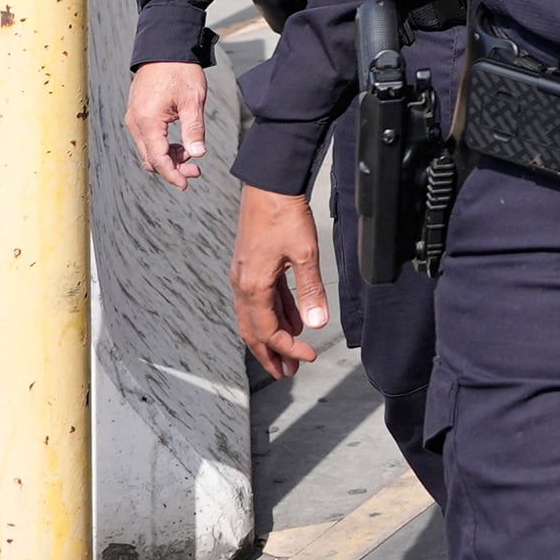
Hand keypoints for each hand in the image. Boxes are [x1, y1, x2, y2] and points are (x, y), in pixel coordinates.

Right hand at [127, 59, 208, 187]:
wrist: (164, 49)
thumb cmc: (180, 71)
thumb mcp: (193, 100)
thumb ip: (194, 129)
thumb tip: (197, 155)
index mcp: (147, 121)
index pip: (157, 158)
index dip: (172, 174)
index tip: (186, 185)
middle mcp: (136, 123)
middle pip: (151, 158)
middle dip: (172, 169)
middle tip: (196, 172)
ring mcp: (135, 118)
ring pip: (149, 150)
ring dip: (168, 158)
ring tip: (192, 159)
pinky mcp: (139, 114)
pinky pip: (148, 139)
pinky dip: (163, 147)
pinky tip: (182, 146)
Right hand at [231, 184, 325, 379]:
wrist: (268, 186)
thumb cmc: (283, 216)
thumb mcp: (305, 254)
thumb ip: (310, 290)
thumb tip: (316, 323)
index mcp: (252, 286)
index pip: (268, 330)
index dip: (287, 348)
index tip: (309, 357)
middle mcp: (243, 284)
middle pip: (253, 330)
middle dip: (270, 354)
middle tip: (287, 373)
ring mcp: (246, 275)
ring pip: (256, 316)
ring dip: (273, 336)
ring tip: (290, 354)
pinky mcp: (254, 266)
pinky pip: (263, 298)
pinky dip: (277, 313)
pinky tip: (294, 321)